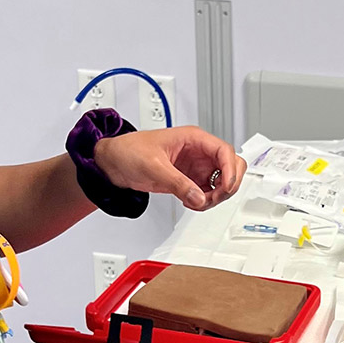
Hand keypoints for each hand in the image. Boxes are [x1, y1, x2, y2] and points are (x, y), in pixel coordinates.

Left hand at [93, 125, 246, 210]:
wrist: (113, 162)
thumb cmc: (129, 151)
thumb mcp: (154, 167)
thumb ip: (178, 184)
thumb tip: (198, 198)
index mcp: (193, 139)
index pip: (224, 151)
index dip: (230, 170)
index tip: (225, 186)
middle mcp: (199, 152)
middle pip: (231, 166)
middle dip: (227, 184)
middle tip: (214, 197)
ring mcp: (196, 167)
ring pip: (222, 182)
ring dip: (216, 196)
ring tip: (197, 202)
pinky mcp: (189, 180)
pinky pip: (208, 192)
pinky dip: (205, 201)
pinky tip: (191, 203)